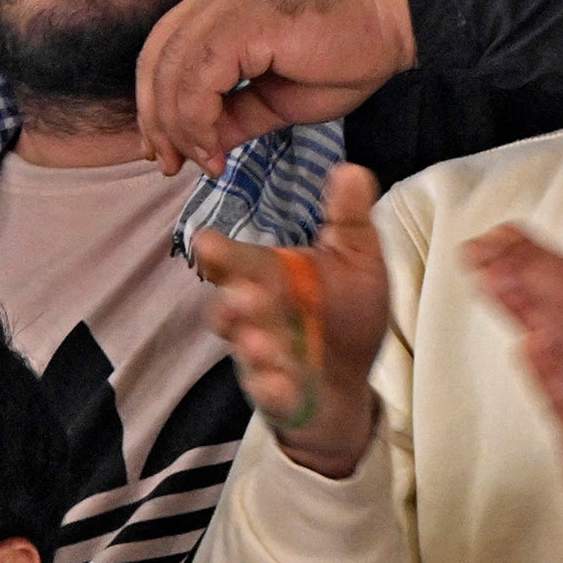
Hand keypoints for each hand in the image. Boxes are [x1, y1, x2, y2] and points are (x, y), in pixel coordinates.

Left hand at [136, 0, 413, 176]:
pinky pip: (198, 78)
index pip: (161, 55)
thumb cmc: (344, 58)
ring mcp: (227, 3)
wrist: (392, 30)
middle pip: (155, 61)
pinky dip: (198, 119)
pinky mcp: (244, 20)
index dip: (155, 107)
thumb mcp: (273, 98)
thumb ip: (232, 116)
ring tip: (206, 160)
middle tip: (172, 164)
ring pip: (171, 71)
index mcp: (217, 5)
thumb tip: (197, 149)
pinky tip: (218, 147)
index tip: (169, 154)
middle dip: (157, 121)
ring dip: (180, 127)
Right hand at [196, 163, 390, 479]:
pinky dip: (273, 387)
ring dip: (252, 345)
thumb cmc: (344, 308)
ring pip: (249, 349)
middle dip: (235, 301)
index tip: (206, 242)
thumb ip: (349, 220)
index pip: (239, 263)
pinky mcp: (277, 394)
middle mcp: (256, 315)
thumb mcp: (356, 259)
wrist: (348, 376)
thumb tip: (350, 168)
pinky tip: (282, 380)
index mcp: (270, 277)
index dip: (221, 255)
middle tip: (243, 295)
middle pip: (236, 305)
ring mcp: (262, 356)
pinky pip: (270, 393)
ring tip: (260, 341)